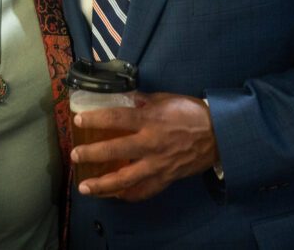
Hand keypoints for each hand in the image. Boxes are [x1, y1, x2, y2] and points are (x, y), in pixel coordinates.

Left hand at [71, 92, 218, 201]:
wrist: (219, 134)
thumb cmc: (191, 113)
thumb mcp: (166, 99)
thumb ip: (144, 101)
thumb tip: (126, 97)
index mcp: (150, 120)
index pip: (116, 119)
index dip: (95, 119)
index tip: (78, 121)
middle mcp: (151, 143)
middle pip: (115, 151)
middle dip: (92, 154)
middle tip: (74, 156)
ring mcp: (158, 164)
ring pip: (126, 179)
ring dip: (103, 184)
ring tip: (85, 188)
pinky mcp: (166, 177)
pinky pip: (145, 190)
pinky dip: (129, 195)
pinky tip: (115, 196)